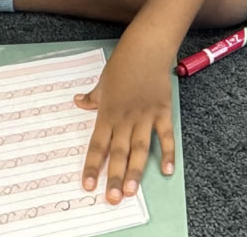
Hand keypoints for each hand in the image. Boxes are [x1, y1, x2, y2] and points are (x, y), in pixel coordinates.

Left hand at [75, 49, 175, 204]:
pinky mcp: (162, 112)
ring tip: (131, 191)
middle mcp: (125, 119)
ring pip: (139, 149)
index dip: (92, 166)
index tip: (87, 185)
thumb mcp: (102, 82)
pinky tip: (167, 170)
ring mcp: (145, 116)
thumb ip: (93, 98)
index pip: (97, 145)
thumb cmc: (123, 64)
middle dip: (114, 177)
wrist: (146, 49)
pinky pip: (165, 136)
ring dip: (135, 171)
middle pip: (118, 153)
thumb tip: (78, 102)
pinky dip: (168, 153)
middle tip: (112, 199)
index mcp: (107, 114)